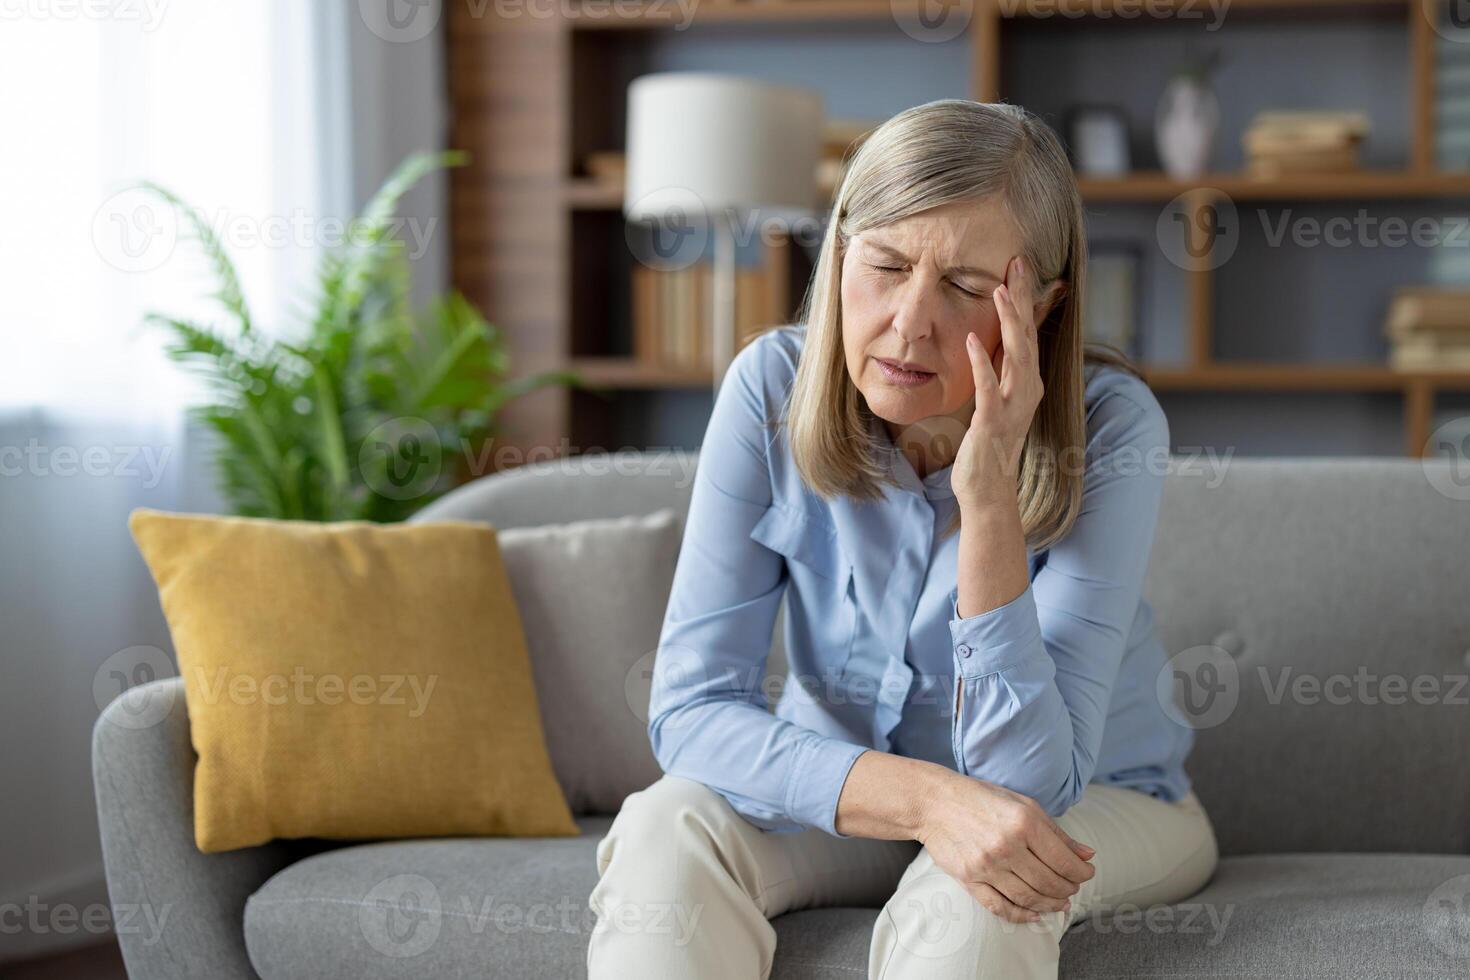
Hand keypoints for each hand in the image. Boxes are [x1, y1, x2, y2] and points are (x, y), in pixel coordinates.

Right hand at [919, 769, 1095, 923]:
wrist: (934, 802)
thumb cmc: (981, 799)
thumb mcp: (1023, 804)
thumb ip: (1056, 833)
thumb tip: (1087, 855)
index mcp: (1024, 822)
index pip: (1064, 860)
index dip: (1082, 872)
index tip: (1087, 874)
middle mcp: (1007, 845)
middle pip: (1049, 882)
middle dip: (1068, 889)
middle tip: (1073, 888)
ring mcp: (987, 865)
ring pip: (1028, 897)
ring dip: (1050, 904)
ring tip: (1060, 902)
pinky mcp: (969, 879)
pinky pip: (1000, 906)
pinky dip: (1021, 915)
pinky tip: (1035, 914)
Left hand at [951, 255, 1046, 511]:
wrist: (988, 489)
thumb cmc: (988, 444)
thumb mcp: (997, 398)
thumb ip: (1001, 369)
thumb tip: (1001, 340)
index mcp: (1027, 382)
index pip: (1028, 331)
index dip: (1025, 298)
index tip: (1019, 264)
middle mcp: (1027, 390)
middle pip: (1028, 336)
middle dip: (1023, 299)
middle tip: (1017, 264)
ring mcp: (1013, 407)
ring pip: (1016, 358)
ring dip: (1008, 324)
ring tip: (998, 292)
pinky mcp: (992, 423)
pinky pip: (989, 388)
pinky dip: (982, 363)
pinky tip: (971, 340)